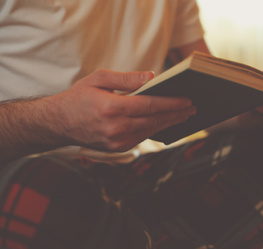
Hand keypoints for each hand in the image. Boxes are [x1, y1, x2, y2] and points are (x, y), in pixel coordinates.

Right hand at [52, 69, 195, 151]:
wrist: (60, 123)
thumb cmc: (79, 97)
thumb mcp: (99, 79)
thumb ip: (126, 79)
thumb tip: (152, 76)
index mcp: (112, 109)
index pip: (150, 105)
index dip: (172, 103)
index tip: (188, 100)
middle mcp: (116, 128)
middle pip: (155, 120)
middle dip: (177, 114)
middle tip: (193, 108)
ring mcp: (117, 142)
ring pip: (151, 131)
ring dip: (169, 123)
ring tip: (184, 115)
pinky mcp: (117, 148)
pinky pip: (142, 137)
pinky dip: (155, 129)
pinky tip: (165, 123)